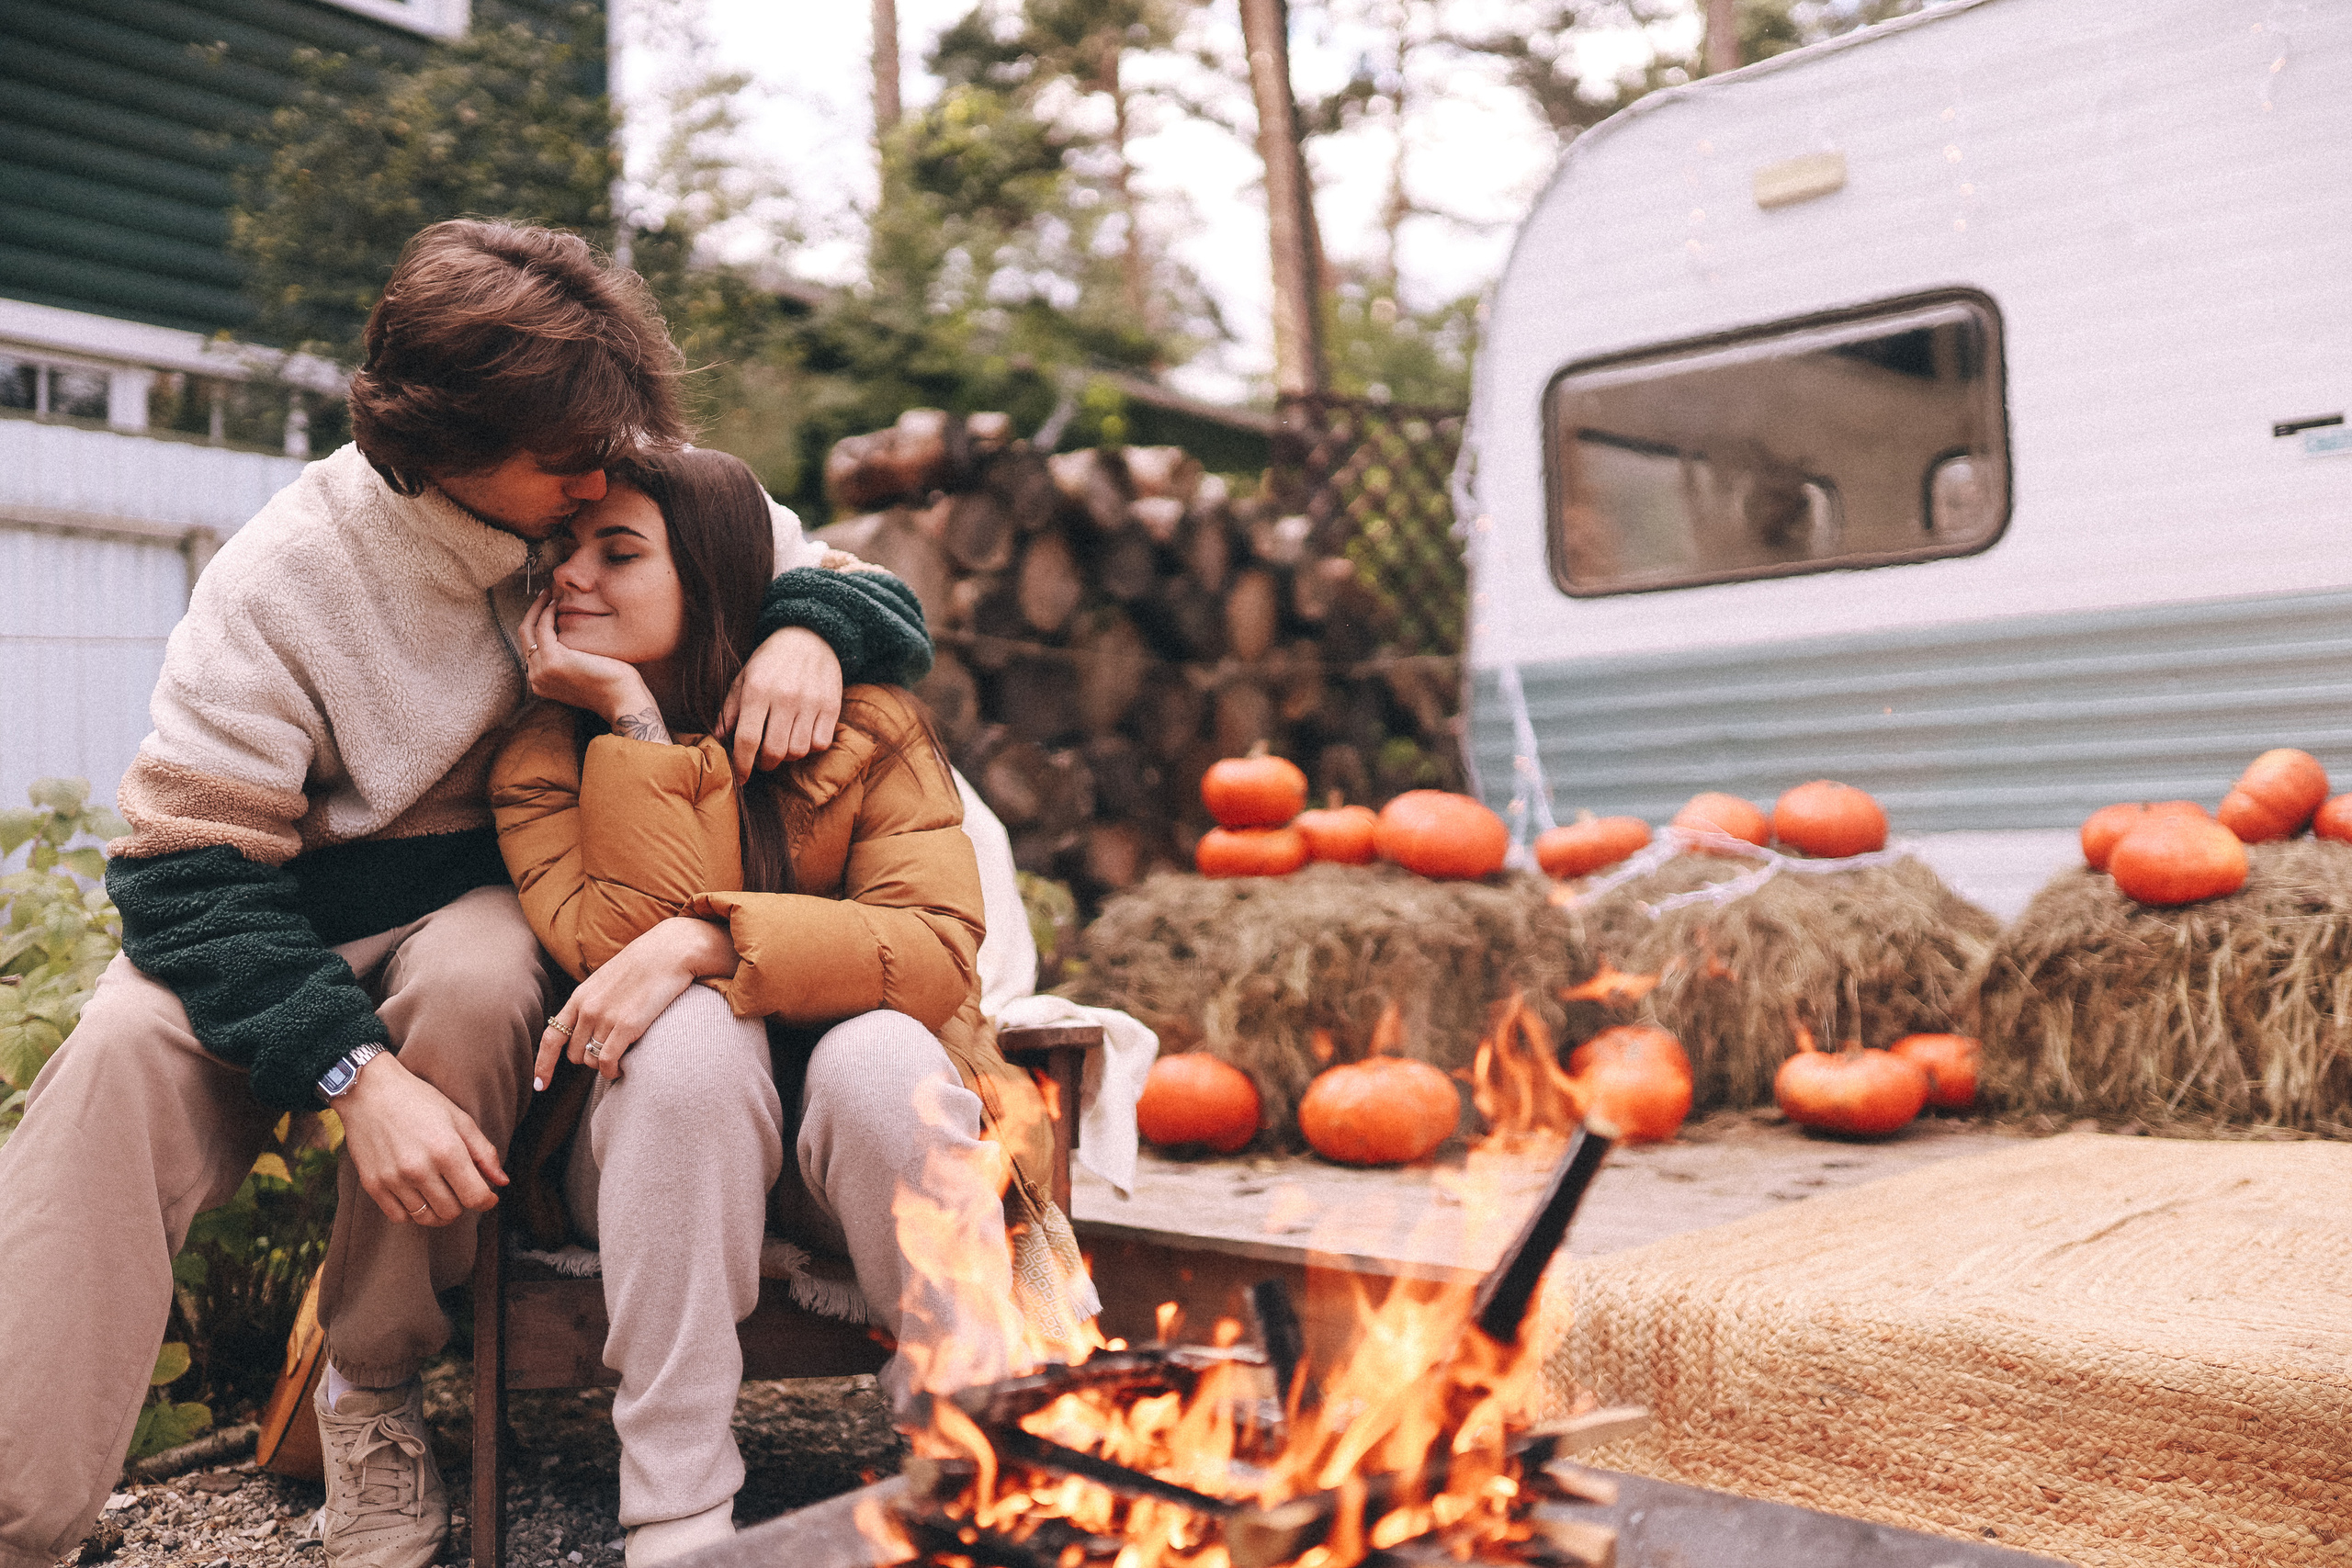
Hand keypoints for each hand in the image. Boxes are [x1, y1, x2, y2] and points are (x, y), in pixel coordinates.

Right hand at [336, 1053, 507, 1225]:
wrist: (369, 1092)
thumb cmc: (419, 1102)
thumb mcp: (460, 1119)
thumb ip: (484, 1153)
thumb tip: (502, 1182)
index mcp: (447, 1150)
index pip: (475, 1197)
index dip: (487, 1201)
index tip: (488, 1196)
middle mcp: (419, 1169)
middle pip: (451, 1212)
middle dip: (462, 1204)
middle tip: (460, 1188)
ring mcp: (393, 1179)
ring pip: (426, 1218)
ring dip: (439, 1211)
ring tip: (440, 1193)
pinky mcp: (372, 1185)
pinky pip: (399, 1217)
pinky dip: (413, 1212)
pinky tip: (417, 1195)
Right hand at [520, 591, 654, 726]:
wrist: (623, 700)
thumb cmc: (612, 685)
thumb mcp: (582, 670)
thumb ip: (569, 658)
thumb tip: (568, 635)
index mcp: (541, 681)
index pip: (531, 646)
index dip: (536, 623)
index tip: (547, 606)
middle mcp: (536, 677)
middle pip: (526, 636)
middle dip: (533, 612)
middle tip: (545, 594)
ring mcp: (541, 670)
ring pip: (529, 630)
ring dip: (539, 608)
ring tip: (549, 594)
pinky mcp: (552, 659)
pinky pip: (543, 628)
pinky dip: (547, 612)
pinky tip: (557, 603)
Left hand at [534, 917, 738, 1086]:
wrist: (671, 951)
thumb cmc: (646, 965)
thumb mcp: (609, 980)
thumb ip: (595, 1002)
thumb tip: (590, 1027)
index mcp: (581, 996)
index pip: (552, 1036)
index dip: (543, 1064)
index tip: (540, 1085)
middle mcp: (587, 1008)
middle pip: (575, 1054)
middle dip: (589, 1058)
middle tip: (610, 1053)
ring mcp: (605, 1017)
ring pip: (591, 1060)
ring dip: (604, 1065)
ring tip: (621, 1057)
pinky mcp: (626, 1025)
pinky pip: (607, 1061)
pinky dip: (612, 1071)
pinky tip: (622, 1068)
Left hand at [722, 626, 840, 780]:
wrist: (809, 636)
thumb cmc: (770, 661)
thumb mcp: (743, 678)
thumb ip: (730, 710)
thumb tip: (718, 739)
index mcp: (758, 690)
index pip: (748, 739)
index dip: (742, 764)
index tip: (740, 777)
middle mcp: (786, 697)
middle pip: (774, 751)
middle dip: (765, 764)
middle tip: (762, 759)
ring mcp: (811, 702)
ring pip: (798, 751)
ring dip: (788, 755)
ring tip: (783, 744)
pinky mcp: (832, 705)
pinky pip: (820, 743)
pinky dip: (810, 746)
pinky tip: (802, 734)